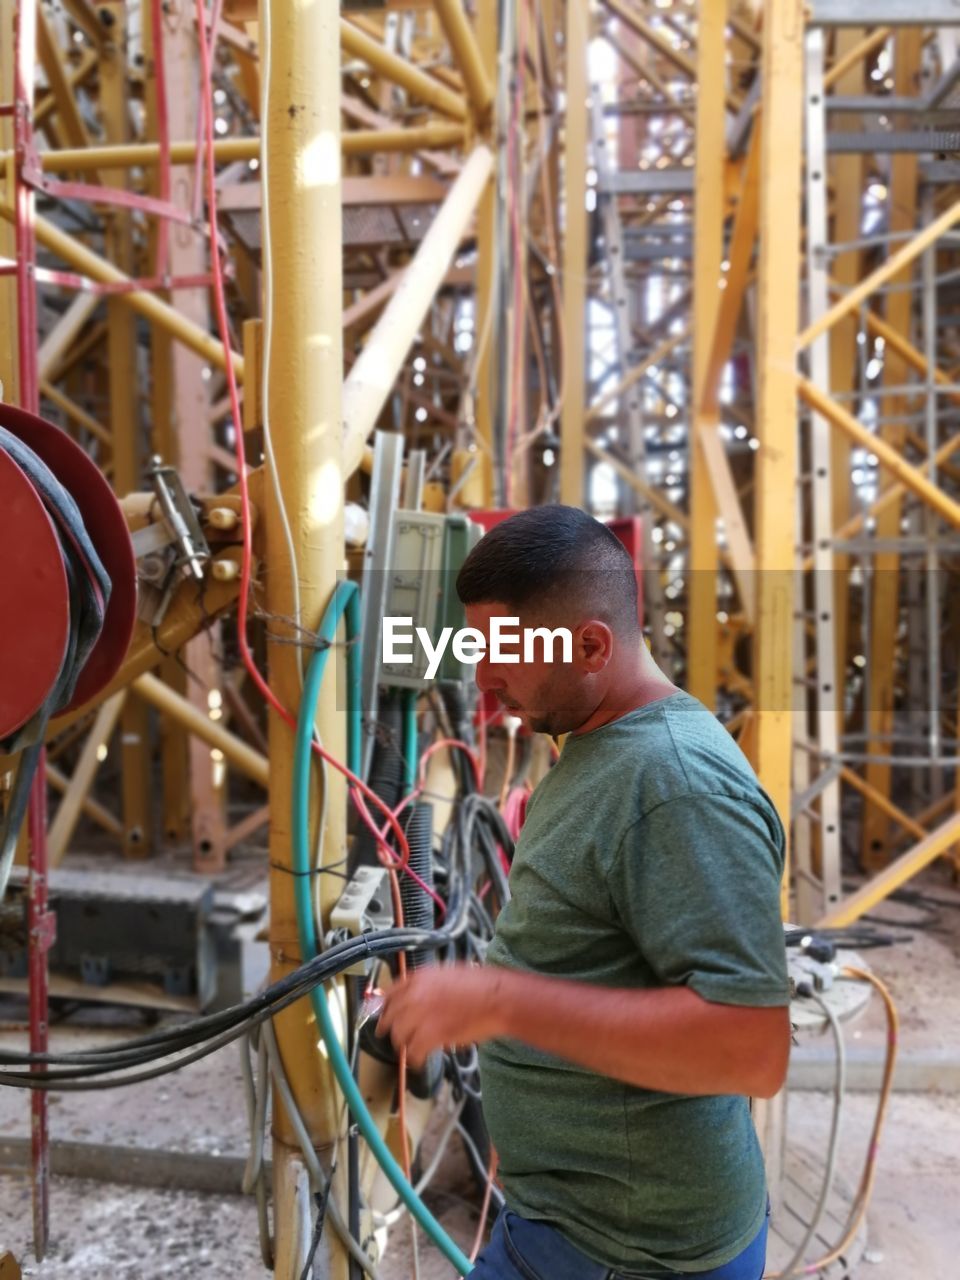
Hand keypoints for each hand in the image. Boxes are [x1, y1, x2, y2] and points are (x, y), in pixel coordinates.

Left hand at [377, 963, 511, 1068]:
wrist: (497, 998)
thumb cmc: (480, 985)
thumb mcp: (448, 974)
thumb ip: (428, 984)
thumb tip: (418, 996)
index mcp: (420, 977)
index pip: (391, 993)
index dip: (384, 1006)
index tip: (382, 1013)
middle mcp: (415, 995)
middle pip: (390, 1016)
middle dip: (387, 1028)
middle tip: (387, 1036)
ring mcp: (422, 1015)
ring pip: (399, 1035)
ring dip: (402, 1045)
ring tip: (408, 1050)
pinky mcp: (431, 1034)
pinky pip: (414, 1051)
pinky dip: (414, 1059)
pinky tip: (417, 1061)